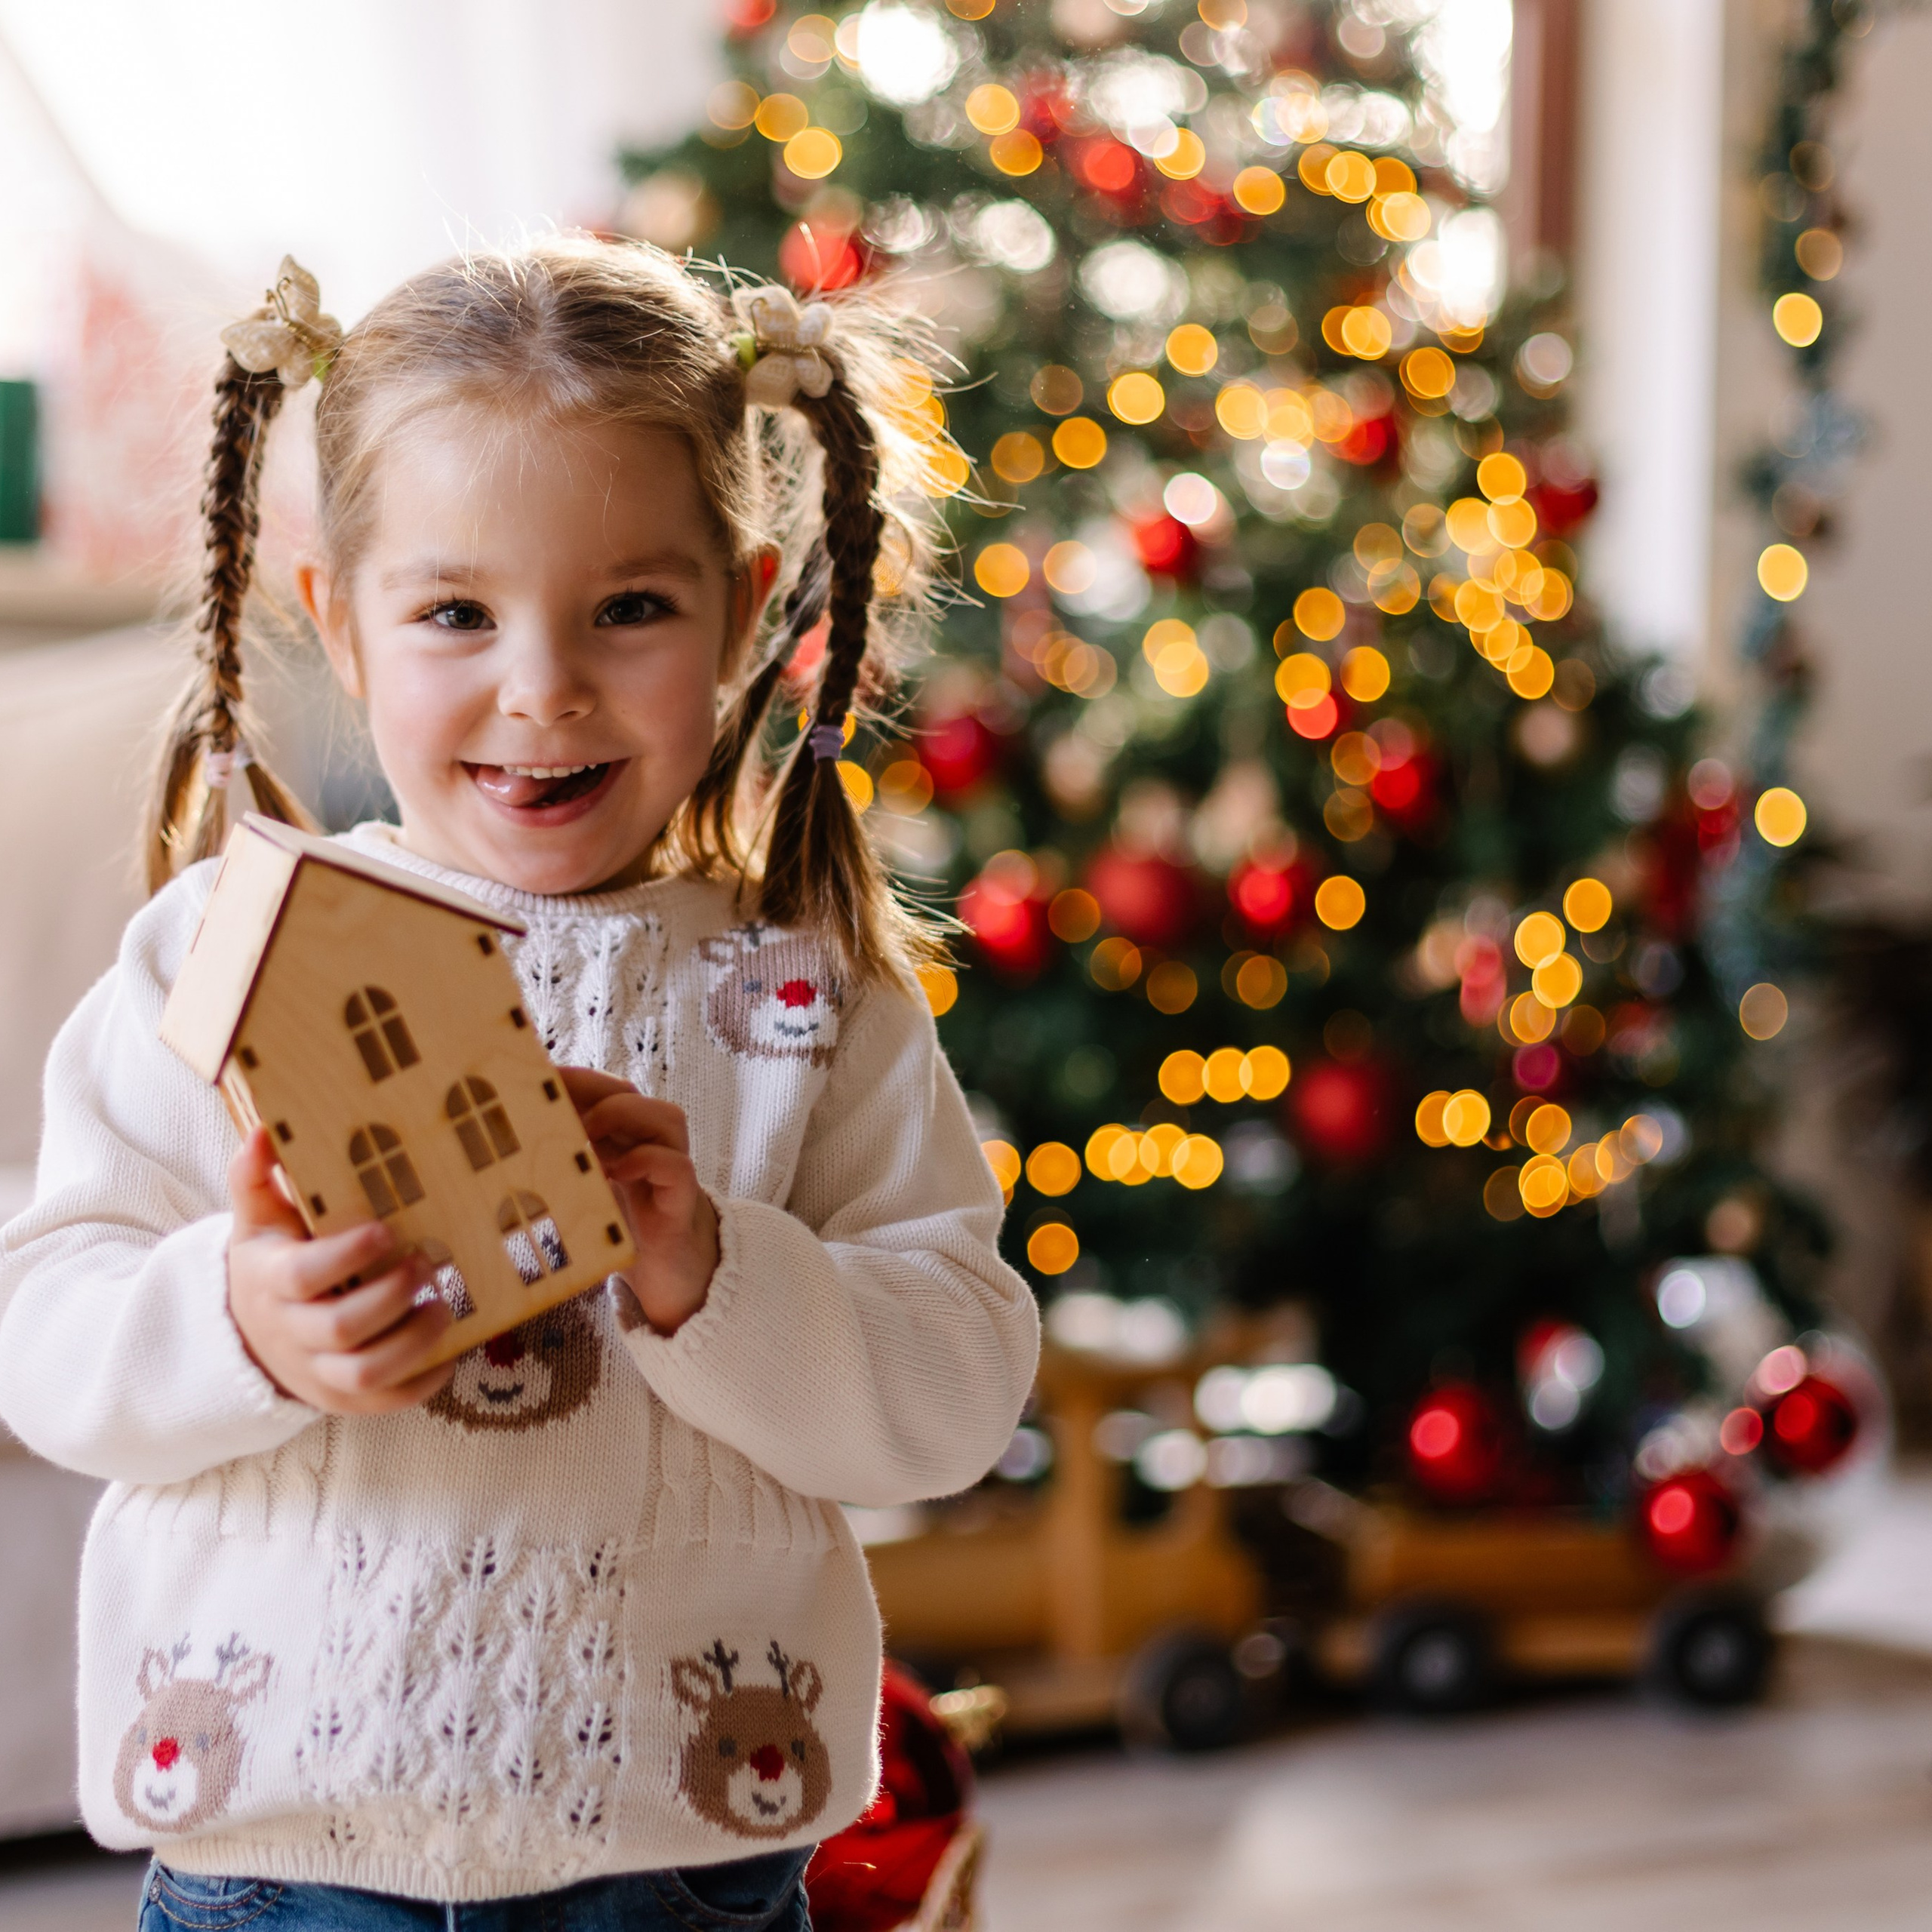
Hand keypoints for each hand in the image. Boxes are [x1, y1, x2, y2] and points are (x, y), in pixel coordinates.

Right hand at [226, 1127, 456, 1412]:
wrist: (249, 1334)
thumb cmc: (270, 1262)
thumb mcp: (256, 1221)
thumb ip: (256, 1178)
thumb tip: (266, 1131)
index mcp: (272, 1283)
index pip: (303, 1276)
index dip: (345, 1256)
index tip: (384, 1231)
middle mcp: (293, 1333)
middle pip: (341, 1328)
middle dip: (391, 1296)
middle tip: (427, 1264)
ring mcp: (319, 1373)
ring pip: (366, 1373)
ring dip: (413, 1342)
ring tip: (444, 1306)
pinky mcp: (345, 1400)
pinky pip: (386, 1403)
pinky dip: (422, 1382)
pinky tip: (450, 1349)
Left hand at [560, 1067, 717, 1335]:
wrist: (667, 1276)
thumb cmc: (619, 1229)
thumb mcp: (581, 1195)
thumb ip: (558, 1173)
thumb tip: (501, 1159)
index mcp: (622, 1138)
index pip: (602, 1090)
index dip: (575, 1079)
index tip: (541, 1077)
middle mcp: (650, 1143)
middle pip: (630, 1093)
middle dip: (591, 1088)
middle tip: (554, 1103)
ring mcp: (671, 1167)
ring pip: (666, 1116)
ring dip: (623, 1117)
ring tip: (587, 1136)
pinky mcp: (682, 1198)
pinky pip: (675, 1165)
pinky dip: (649, 1160)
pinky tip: (617, 1172)